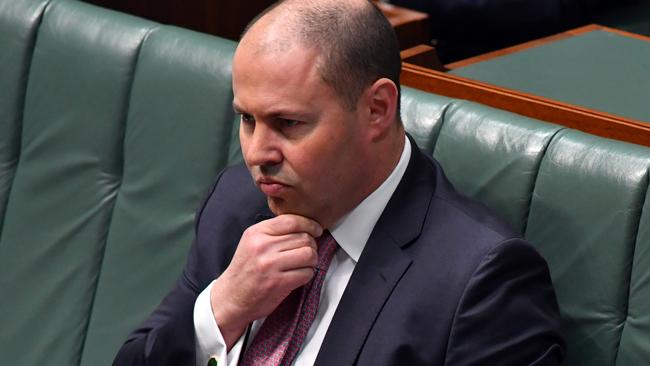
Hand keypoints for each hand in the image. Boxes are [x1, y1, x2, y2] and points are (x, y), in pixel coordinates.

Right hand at [211, 214, 322, 348]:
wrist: (231, 297)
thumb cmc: (245, 271)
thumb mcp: (252, 242)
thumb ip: (273, 231)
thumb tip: (303, 225)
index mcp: (257, 233)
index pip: (292, 221)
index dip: (310, 224)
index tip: (316, 229)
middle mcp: (263, 246)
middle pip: (304, 238)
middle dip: (311, 245)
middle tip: (307, 251)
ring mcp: (270, 265)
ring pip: (308, 254)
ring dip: (312, 260)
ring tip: (305, 263)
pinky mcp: (278, 282)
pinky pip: (306, 273)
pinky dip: (307, 274)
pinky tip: (299, 275)